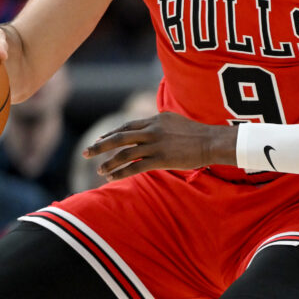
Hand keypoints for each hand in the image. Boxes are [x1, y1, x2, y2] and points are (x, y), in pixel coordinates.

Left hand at [83, 112, 237, 179]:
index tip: (100, 140)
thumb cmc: (197, 134)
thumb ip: (160, 125)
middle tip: (86, 152)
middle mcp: (152, 130)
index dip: (111, 133)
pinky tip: (112, 178)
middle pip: (119, 137)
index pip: (127, 126)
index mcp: (155, 120)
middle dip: (100, 146)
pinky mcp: (161, 159)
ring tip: (99, 170)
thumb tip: (150, 128)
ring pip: (124, 153)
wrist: (212, 141)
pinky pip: (135, 167)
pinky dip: (121, 173)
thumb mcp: (175, 122)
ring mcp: (155, 145)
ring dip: (109, 163)